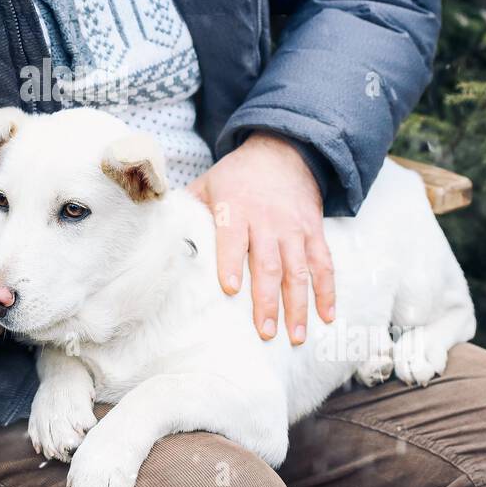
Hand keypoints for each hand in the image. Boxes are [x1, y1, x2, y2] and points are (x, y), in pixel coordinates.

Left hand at [185, 133, 334, 345]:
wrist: (282, 150)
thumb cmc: (237, 175)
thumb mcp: (208, 183)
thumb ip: (186, 209)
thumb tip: (157, 235)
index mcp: (236, 209)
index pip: (232, 238)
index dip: (231, 263)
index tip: (230, 289)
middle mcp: (268, 221)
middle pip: (268, 265)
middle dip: (267, 301)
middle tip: (265, 332)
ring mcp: (294, 228)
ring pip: (298, 270)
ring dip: (298, 305)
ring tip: (295, 336)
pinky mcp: (314, 231)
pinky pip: (324, 263)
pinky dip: (327, 290)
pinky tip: (326, 315)